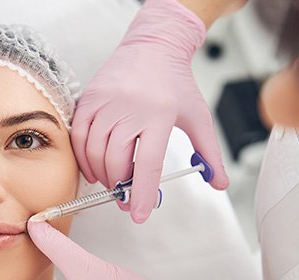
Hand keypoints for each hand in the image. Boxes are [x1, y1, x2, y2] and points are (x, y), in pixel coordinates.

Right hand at [71, 0, 228, 222]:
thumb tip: (219, 182)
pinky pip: (78, 136)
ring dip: (101, 176)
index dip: (141, 192)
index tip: (138, 214)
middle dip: (119, 188)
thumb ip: (209, 152)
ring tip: (113, 185)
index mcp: (159, 114)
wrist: (153, 46)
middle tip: (126, 200)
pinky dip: (83, 158)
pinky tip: (94, 169)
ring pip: (94, 151)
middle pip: (116, 161)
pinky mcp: (89, 98)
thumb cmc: (176, 82)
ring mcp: (106, 102)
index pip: (147, 163)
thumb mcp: (198, 116)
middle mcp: (129, 108)